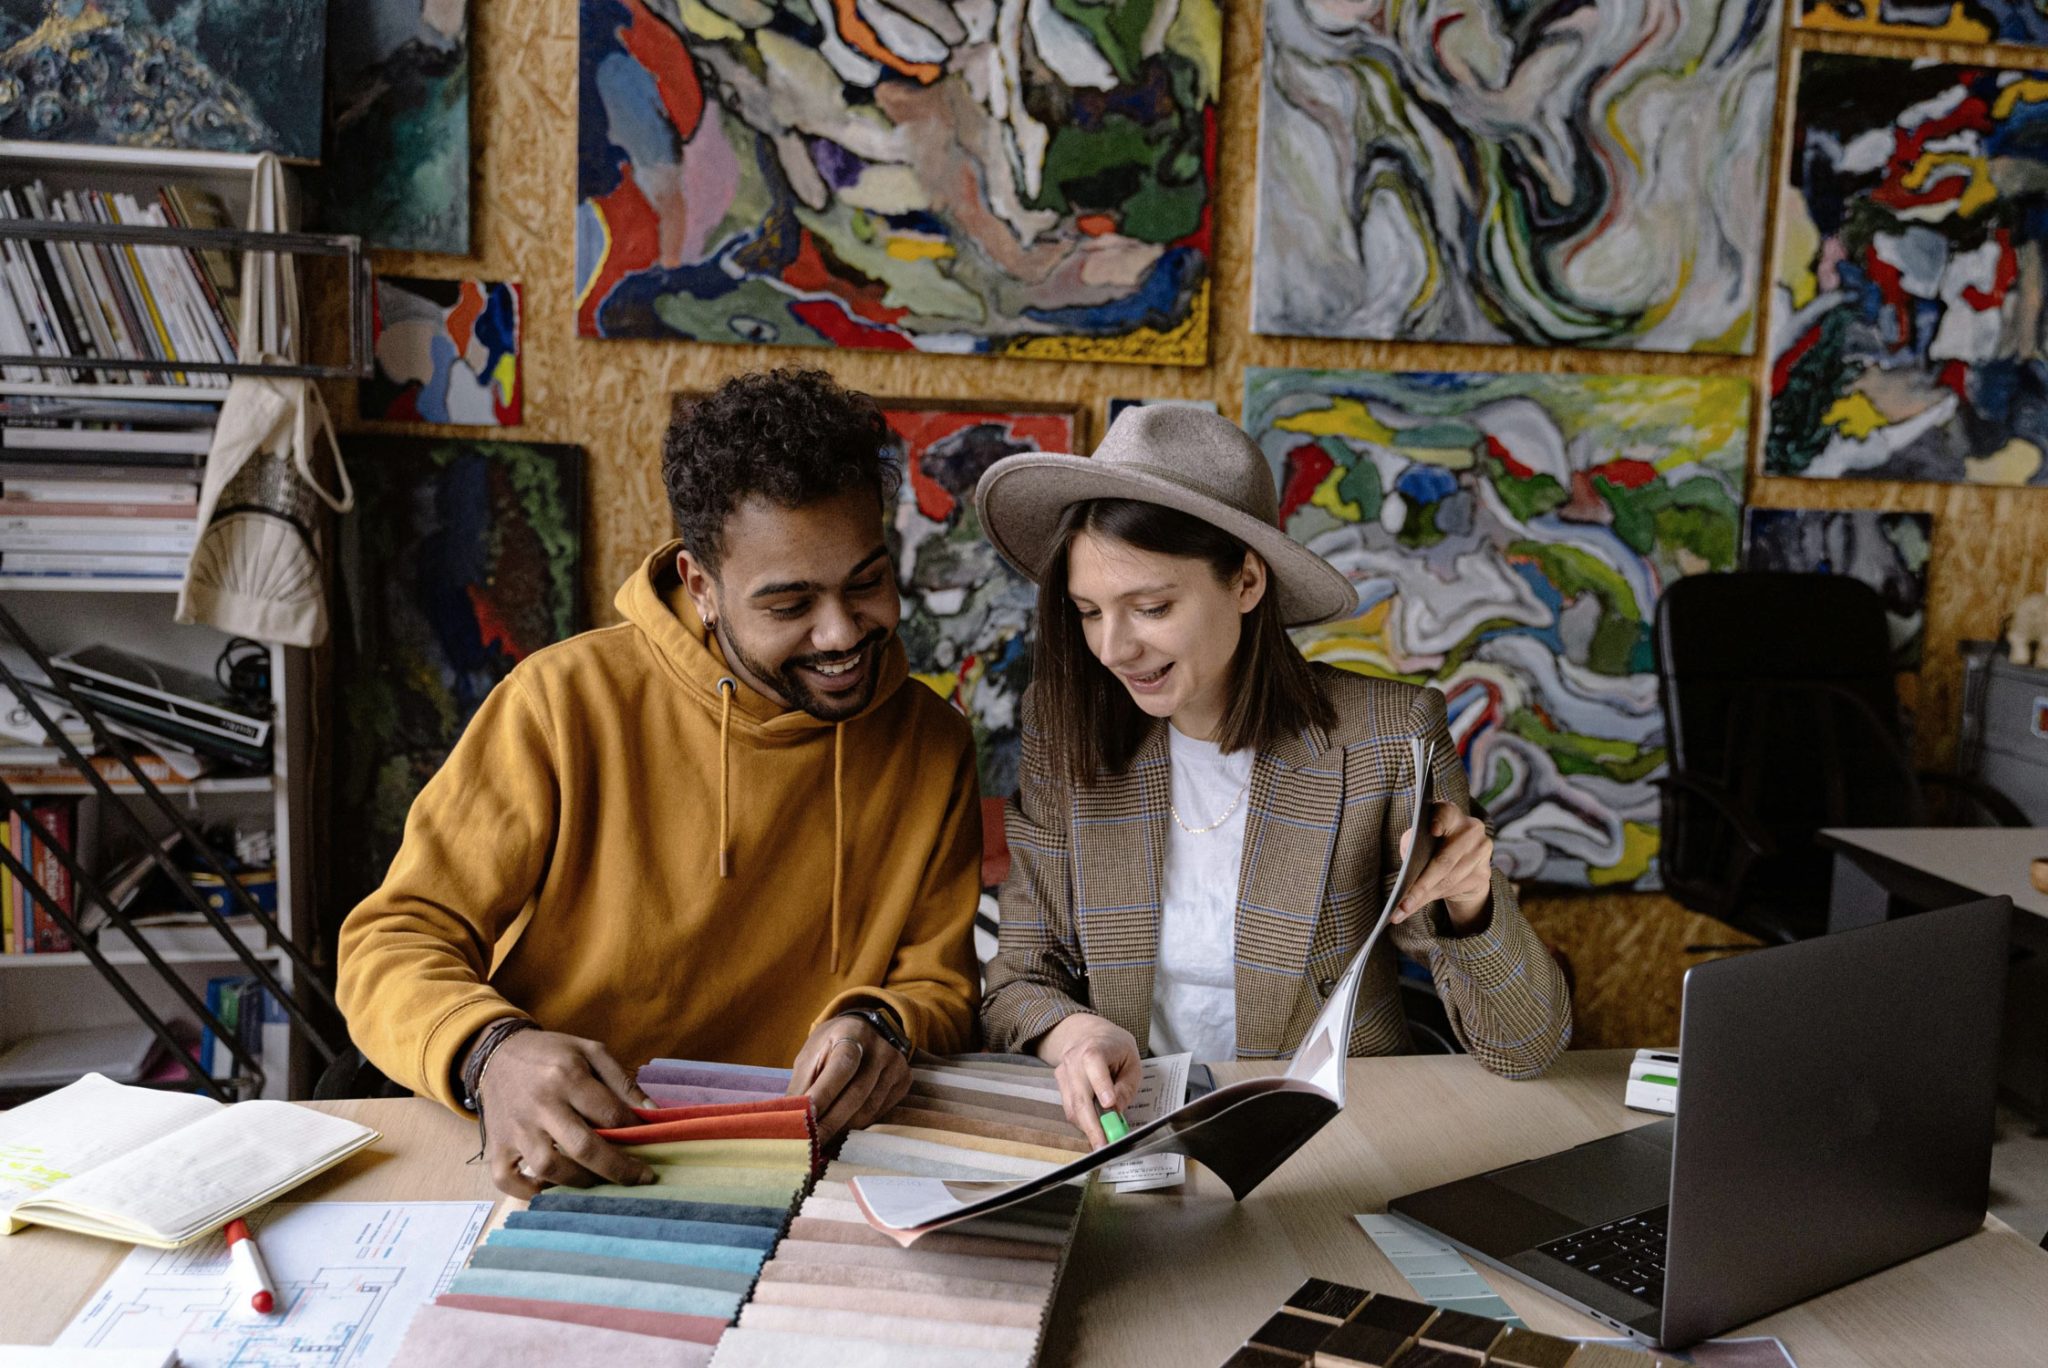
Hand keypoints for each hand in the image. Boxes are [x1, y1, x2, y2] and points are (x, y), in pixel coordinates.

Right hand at [476, 1029, 654, 1198]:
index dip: (636, 1132)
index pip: (611, 1114)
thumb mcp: (590, 1051)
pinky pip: (508, 1181)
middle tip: (640, 1178)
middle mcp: (541, 1104)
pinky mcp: (495, 1147)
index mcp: (567, 1076)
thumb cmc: (551, 1055)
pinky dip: (530, 1193)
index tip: (651, 1144)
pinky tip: (552, 1188)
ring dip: (580, 1181)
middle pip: (583, 1148)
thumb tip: (652, 1113)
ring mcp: (515, 1129)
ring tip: (598, 1179)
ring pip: (549, 1168)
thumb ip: (622, 1081)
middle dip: (618, 1168)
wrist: (498, 1054)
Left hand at [789, 1014, 910, 1139]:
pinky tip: (842, 1130)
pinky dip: (858, 1125)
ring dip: (844, 1129)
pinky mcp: (904, 1080)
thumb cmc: (829, 1047)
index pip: (841, 1068)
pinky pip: (880, 1112)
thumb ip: (801, 1086)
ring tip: (823, 1140)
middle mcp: (880, 1048)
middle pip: (857, 1093)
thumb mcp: (810, 1057)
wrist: (862, 1031)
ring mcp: (896, 1064)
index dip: (824, 1096)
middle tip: (812, 1143)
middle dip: (831, 1122)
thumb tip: (787, 1120)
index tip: (806, 1121)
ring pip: (869, 1108)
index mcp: (851, 1033)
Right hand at [1036, 1013, 1140, 1147]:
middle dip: (1092, 1125)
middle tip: (1104, 1145)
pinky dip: (1083, 1123)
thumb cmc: (1114, 1048)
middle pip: (1080, 1095)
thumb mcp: (1131, 1061)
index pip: (1095, 1064)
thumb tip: (1115, 1110)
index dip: (1101, 1085)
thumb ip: (1125, 1086)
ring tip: (1103, 1142)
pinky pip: (1070, 1109)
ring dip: (1087, 1128)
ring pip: (1072, 1107)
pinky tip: (1095, 1130)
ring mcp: (1064, 1073)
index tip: (1109, 1104)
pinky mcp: (1060, 1085)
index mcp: (1095, 1047)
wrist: (1086, 1034)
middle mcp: (1075, 1060)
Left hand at [1397, 801, 1494, 930]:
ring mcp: (1482, 852)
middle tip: (1401, 902)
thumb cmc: (1433, 845)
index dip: (1439, 821)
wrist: (1463, 860)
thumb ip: (1412, 843)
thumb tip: (1408, 861)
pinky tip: (1416, 906)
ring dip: (1423, 897)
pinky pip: (1455, 890)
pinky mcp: (1484, 873)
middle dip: (1420, 885)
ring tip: (1403, 909)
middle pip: (1444, 860)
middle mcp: (1472, 829)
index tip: (1432, 830)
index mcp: (1451, 814)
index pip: (1445, 813)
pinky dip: (1432, 899)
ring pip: (1448, 880)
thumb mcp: (1420, 839)